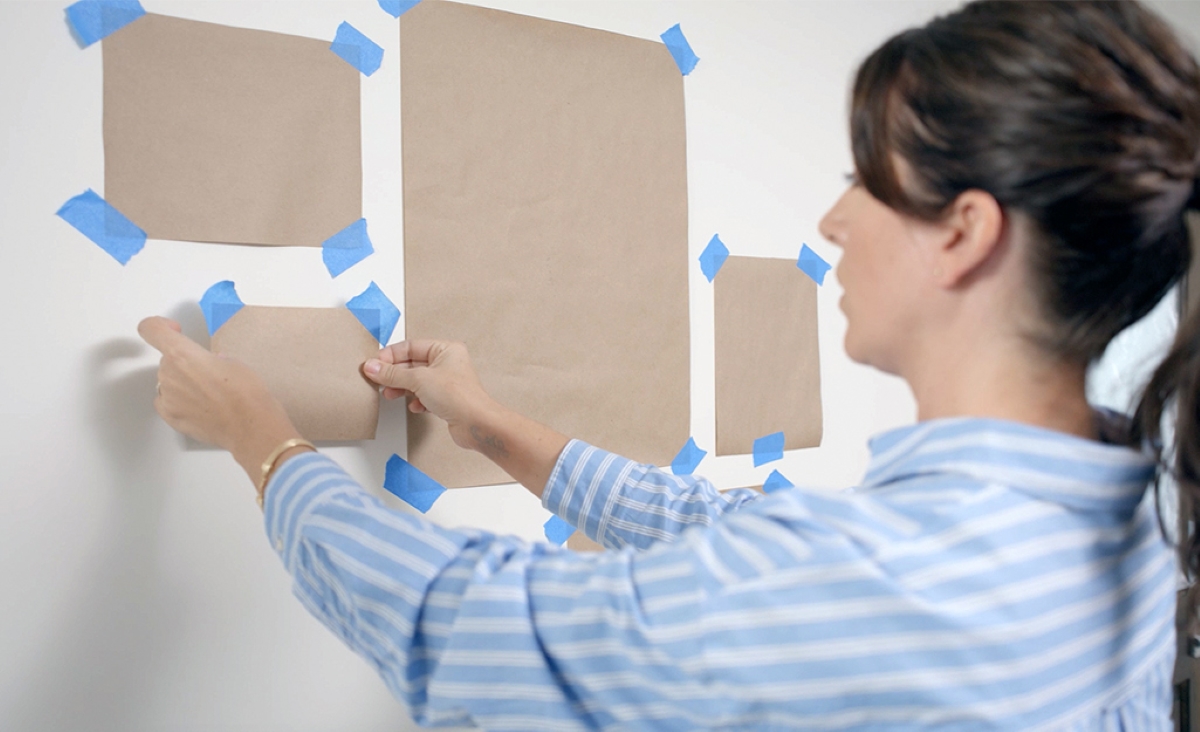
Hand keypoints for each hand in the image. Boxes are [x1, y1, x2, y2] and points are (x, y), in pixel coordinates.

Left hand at [138, 317, 300, 477]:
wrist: (252, 428)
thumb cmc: (247, 394)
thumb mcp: (233, 362)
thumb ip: (210, 359)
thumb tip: (209, 365)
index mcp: (182, 355)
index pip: (151, 329)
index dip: (159, 326)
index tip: (174, 331)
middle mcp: (168, 375)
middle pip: (166, 360)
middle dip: (183, 363)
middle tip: (209, 373)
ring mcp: (167, 398)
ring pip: (168, 382)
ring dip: (183, 383)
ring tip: (210, 394)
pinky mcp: (171, 418)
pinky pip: (167, 402)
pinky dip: (179, 401)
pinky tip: (200, 406)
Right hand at [363, 341, 502, 451]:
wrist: (476, 423)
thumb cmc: (459, 396)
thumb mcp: (418, 379)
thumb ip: (392, 374)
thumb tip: (373, 367)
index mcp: (446, 349)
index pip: (411, 346)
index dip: (390, 355)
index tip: (374, 364)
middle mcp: (448, 363)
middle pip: (412, 364)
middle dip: (394, 373)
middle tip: (377, 379)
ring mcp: (447, 382)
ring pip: (417, 381)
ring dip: (402, 388)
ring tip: (390, 393)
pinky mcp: (447, 399)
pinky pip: (425, 395)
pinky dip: (416, 400)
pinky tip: (414, 406)